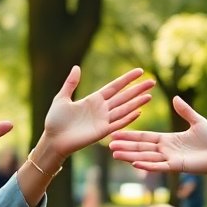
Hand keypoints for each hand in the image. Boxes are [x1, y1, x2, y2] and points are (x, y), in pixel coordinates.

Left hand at [38, 66, 153, 160]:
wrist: (53, 140)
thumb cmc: (56, 121)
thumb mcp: (62, 98)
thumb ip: (71, 83)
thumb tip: (76, 67)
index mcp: (94, 100)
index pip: (115, 86)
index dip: (127, 79)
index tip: (140, 71)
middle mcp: (102, 109)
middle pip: (124, 96)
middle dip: (138, 89)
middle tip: (153, 82)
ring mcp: (103, 120)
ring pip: (124, 109)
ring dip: (137, 102)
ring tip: (150, 95)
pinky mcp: (102, 132)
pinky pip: (117, 124)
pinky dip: (128, 118)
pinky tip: (139, 112)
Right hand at [111, 96, 206, 176]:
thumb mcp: (196, 121)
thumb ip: (185, 111)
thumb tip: (175, 98)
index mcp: (168, 139)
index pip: (145, 137)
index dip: (131, 135)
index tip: (116, 133)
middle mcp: (166, 150)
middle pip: (141, 148)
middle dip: (125, 146)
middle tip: (108, 145)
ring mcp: (170, 159)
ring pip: (146, 157)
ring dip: (130, 156)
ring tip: (115, 154)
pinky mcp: (177, 166)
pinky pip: (160, 166)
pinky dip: (148, 165)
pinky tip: (135, 163)